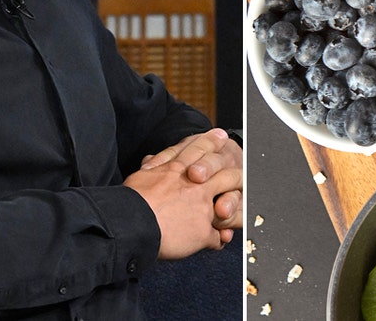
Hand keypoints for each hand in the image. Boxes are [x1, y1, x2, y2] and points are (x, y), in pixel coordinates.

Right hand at [124, 146, 241, 259]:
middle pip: (226, 175)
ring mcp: (203, 209)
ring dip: (233, 210)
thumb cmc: (131, 201)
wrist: (133, 222)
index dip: (212, 142)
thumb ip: (152, 169)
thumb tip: (149, 160)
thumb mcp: (140, 177)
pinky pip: (218, 237)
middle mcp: (196, 186)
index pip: (199, 150)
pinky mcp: (203, 232)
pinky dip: (219, 240)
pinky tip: (219, 241)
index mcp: (179, 171)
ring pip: (229, 206)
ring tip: (232, 214)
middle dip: (237, 176)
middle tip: (244, 176)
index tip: (221, 135)